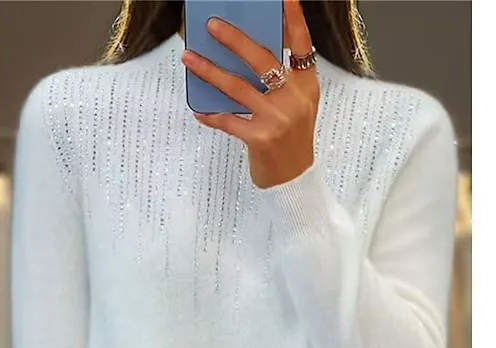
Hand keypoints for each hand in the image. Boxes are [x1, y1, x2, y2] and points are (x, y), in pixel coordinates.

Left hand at [181, 0, 319, 188]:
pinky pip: (228, 120)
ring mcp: (277, 118)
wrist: (293, 180)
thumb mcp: (296, 105)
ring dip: (209, 71)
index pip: (301, 45)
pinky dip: (211, 115)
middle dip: (234, 40)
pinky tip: (199, 110)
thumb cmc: (291, 140)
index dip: (292, 19)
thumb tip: (244, 54)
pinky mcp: (260, 138)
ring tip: (189, 59)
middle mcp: (294, 99)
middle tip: (212, 25)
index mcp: (306, 86)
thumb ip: (281, 81)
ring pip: (237, 87)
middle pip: (262, 60)